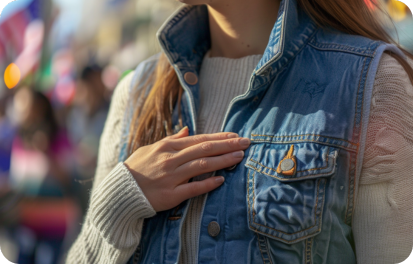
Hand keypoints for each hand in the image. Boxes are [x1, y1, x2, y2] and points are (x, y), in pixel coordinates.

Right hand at [123, 127, 250, 211]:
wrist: (120, 190)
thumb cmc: (136, 168)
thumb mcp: (151, 148)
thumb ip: (171, 139)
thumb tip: (187, 130)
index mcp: (167, 146)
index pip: (199, 139)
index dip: (219, 137)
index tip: (235, 135)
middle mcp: (171, 159)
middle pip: (205, 150)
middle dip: (227, 145)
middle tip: (245, 143)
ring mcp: (171, 177)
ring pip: (202, 166)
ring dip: (223, 161)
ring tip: (239, 157)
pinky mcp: (171, 195)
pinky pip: (193, 189)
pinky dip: (208, 184)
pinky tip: (221, 179)